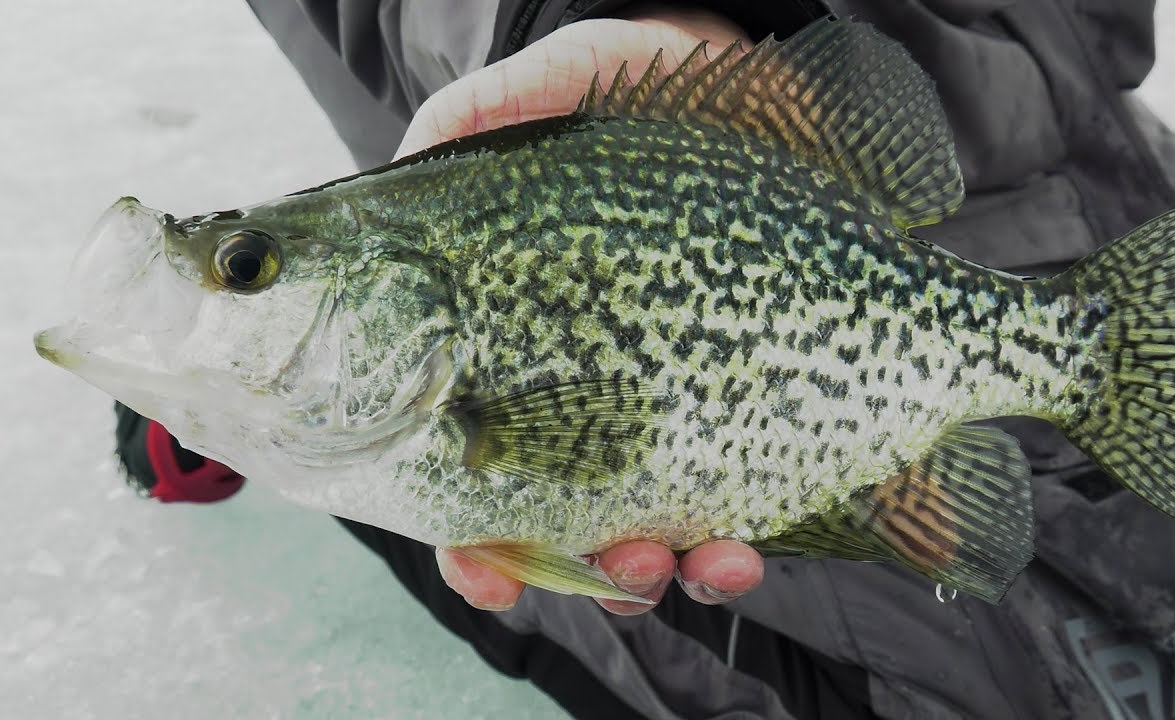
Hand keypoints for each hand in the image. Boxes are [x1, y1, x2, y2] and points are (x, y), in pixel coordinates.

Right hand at [400, 10, 762, 613]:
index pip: (473, 473)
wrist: (755, 85)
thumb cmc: (638, 90)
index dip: (472, 539)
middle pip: (575, 526)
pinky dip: (743, 546)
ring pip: (663, 534)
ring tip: (704, 559)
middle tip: (627, 564)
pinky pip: (752, 504)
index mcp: (518, 351)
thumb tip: (413, 158)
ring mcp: (677, 410)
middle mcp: (591, 396)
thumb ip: (475, 123)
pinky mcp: (760, 409)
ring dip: (676, 574)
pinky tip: (746, 544)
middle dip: (596, 571)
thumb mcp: (555, 88)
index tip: (485, 566)